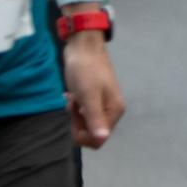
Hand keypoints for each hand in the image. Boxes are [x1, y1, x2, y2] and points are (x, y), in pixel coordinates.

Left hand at [62, 31, 124, 148]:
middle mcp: (112, 109)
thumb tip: (102, 140)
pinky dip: (76, 107)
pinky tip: (72, 95)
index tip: (74, 118)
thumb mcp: (88, 95)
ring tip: (73, 98)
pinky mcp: (94, 97)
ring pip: (87, 122)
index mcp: (114, 110)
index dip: (83, 135)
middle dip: (79, 123)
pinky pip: (84, 112)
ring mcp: (103, 103)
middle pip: (93, 132)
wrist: (83, 46)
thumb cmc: (85, 70)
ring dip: (76, 114)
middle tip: (73, 106)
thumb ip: (95, 119)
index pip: (99, 140)